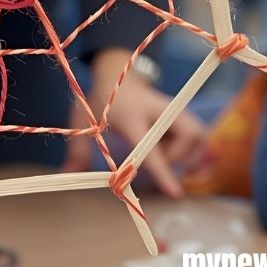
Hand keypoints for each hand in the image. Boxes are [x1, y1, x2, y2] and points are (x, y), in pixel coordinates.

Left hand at [62, 49, 209, 198]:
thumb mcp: (83, 120)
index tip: (175, 194)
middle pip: (190, 134)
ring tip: (163, 155)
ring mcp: (174, 109)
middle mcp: (159, 109)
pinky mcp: (182, 114)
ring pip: (199, 134)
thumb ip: (76, 149)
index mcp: (133, 114)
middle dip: (179, 156)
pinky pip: (199, 135)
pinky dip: (190, 148)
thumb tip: (68, 173)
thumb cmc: (102, 100)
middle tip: (158, 162)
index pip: (150, 147)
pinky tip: (170, 149)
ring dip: (186, 153)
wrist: (118, 73)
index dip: (162, 171)